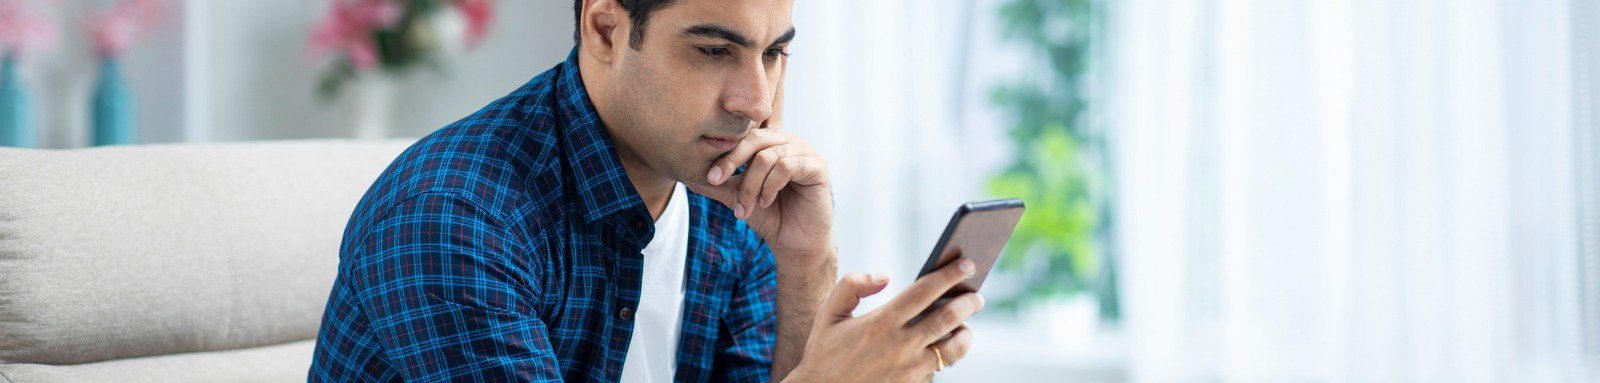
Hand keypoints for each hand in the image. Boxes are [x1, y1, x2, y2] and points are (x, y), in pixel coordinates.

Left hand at [687, 127, 831, 255]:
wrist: (795, 243)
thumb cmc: (770, 217)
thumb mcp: (737, 198)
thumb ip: (717, 185)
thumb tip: (685, 175)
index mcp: (772, 143)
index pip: (745, 136)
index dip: (725, 153)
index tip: (709, 176)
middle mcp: (790, 142)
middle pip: (755, 139)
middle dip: (732, 161)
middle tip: (716, 181)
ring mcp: (806, 152)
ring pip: (768, 156)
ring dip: (751, 185)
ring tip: (744, 208)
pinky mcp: (818, 167)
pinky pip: (787, 166)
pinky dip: (770, 186)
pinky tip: (765, 203)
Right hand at [784, 258, 984, 382]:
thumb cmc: (824, 353)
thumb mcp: (828, 314)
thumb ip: (851, 286)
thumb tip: (884, 276)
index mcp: (880, 322)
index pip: (924, 292)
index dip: (949, 275)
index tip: (966, 264)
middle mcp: (899, 345)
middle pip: (947, 318)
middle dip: (968, 302)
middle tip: (977, 296)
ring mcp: (909, 368)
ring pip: (953, 348)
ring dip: (965, 333)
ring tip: (966, 325)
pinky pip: (940, 368)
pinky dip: (948, 355)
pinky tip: (948, 345)